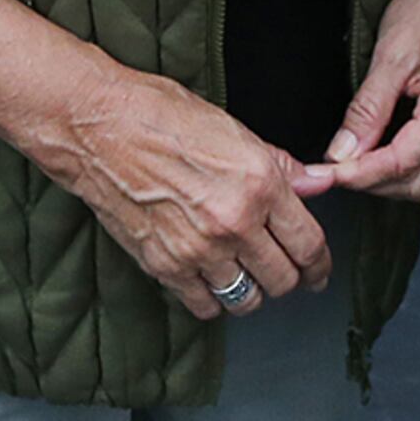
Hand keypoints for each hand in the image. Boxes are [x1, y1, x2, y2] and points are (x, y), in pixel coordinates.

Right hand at [0, 0, 328, 321]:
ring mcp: (200, 249)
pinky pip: (206, 305)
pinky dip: (214, 299)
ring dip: (253, 292)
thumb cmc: (161, 115)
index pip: (309, 243)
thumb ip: (280, 165)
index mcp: (260, 183)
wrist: (99, 125)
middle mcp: (235, 221)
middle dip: (291, 279)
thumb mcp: (234, 130)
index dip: (320, 263)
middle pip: (284, 278)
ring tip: (248, 276)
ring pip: (248, 299)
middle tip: (287, 273)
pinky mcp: (166, 266)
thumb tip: (317, 183)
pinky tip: (211, 280)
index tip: (318, 269)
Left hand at [313, 0, 419, 201]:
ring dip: (394, 181)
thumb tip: (343, 152)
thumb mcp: (390, 54)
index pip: (404, 162)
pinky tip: (387, 151)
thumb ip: (366, 110)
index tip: (330, 173)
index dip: (362, 174)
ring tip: (359, 161)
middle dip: (375, 183)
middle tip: (337, 168)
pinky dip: (412, 168)